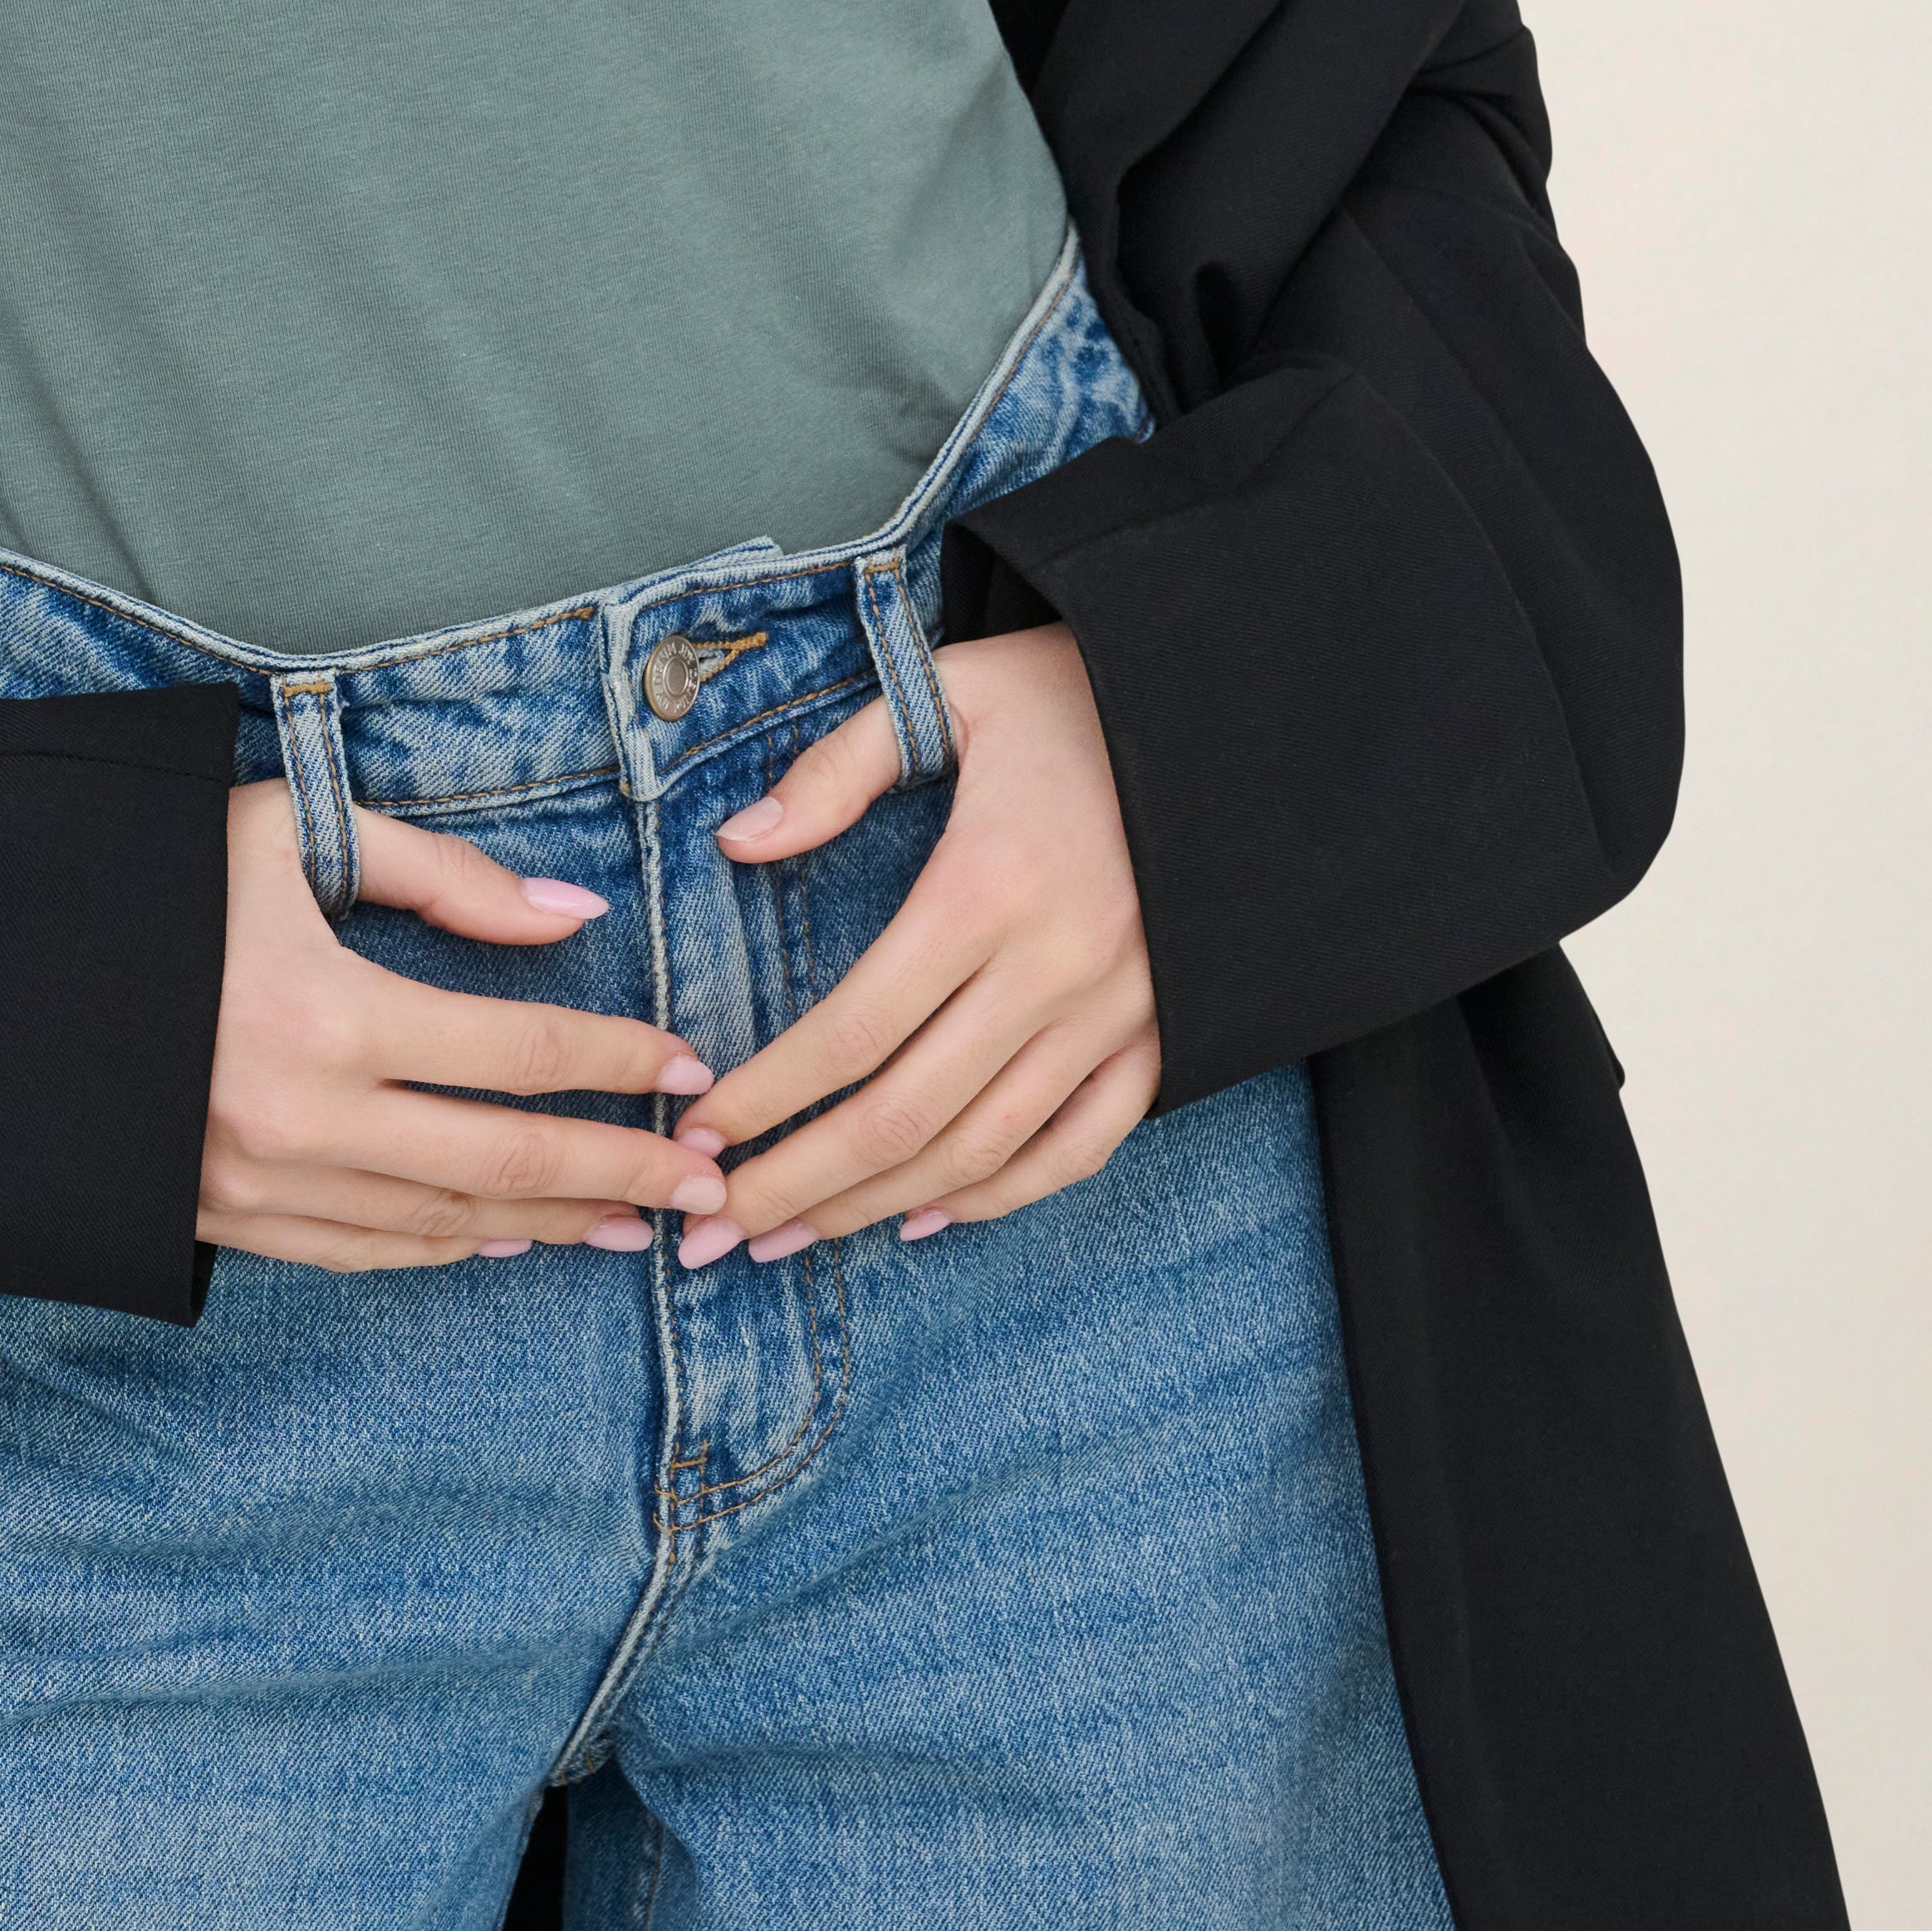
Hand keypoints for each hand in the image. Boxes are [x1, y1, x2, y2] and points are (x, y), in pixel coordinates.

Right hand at [200, 782, 730, 1273]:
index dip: (614, 1060)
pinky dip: (448, 1252)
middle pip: (503, 1160)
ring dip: (549, 1224)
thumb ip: (440, 873)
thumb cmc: (148, 880)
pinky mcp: (225, 1221)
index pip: (516, 1048)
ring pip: (442, 1225)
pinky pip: (363, 1253)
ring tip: (631, 1220)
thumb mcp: (289, 834)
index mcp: (325, 1012)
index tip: (688, 1067)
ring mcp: (261, 1186)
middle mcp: (302, 1118)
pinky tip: (506, 1241)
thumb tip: (569, 911)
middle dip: (621, 1171)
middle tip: (709, 1185)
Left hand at [669, 626, 1158, 1254]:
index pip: (852, 1030)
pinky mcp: (1162, 1036)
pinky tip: (923, 1217)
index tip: (697, 1136)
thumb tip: (740, 845)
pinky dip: (1000, 1197)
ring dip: (876, 1207)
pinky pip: (1080, 1148)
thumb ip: (838, 768)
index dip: (767, 1098)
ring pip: (982, 1150)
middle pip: (904, 1115)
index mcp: (988, 887)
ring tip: (790, 1239)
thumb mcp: (946, 691)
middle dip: (798, 1182)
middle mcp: (1054, 970)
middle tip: (714, 1230)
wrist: (1234, 708)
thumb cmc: (1070, 693)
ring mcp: (1117, 1015)